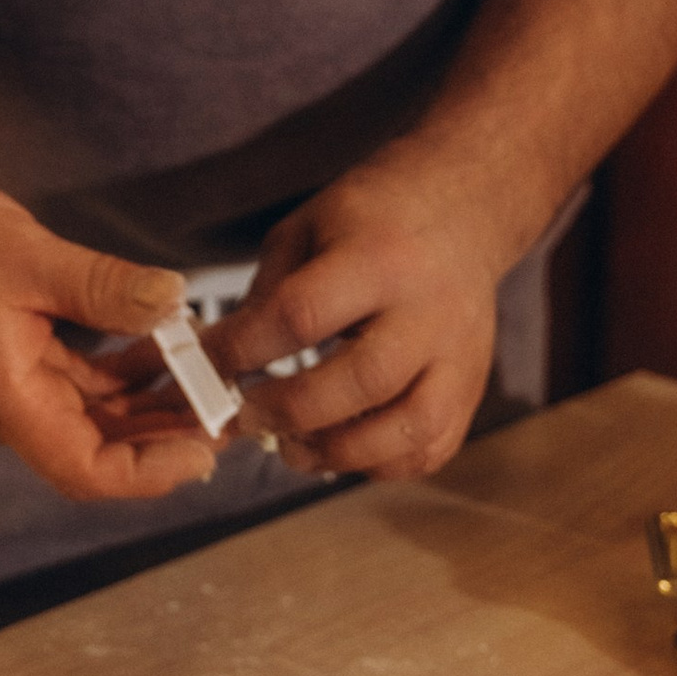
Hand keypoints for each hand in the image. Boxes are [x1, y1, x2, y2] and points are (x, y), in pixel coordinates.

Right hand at [0, 171, 219, 507]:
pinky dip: (112, 371)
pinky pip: (66, 383)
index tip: (207, 444)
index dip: (154, 471)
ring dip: (143, 400)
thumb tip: (177, 300)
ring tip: (205, 371)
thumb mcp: (28, 256)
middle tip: (230, 404)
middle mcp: (1, 409)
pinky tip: (154, 340)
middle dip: (165, 433)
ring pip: (86, 415)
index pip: (89, 470)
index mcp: (4, 400)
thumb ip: (105, 287)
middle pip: (96, 449)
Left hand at [205, 154, 506, 480]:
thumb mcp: (308, 229)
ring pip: (408, 430)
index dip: (243, 348)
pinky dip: (378, 464)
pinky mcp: (471, 390)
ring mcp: (458, 357)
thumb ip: (267, 293)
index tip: (204, 366)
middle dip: (291, 410)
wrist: (463, 212)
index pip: (303, 314)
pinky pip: (429, 449)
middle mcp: (428, 312)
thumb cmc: (374, 220)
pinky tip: (339, 448)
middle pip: (362, 381)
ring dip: (339, 452)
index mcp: (379, 259)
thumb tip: (220, 359)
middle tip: (246, 416)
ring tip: (291, 445)